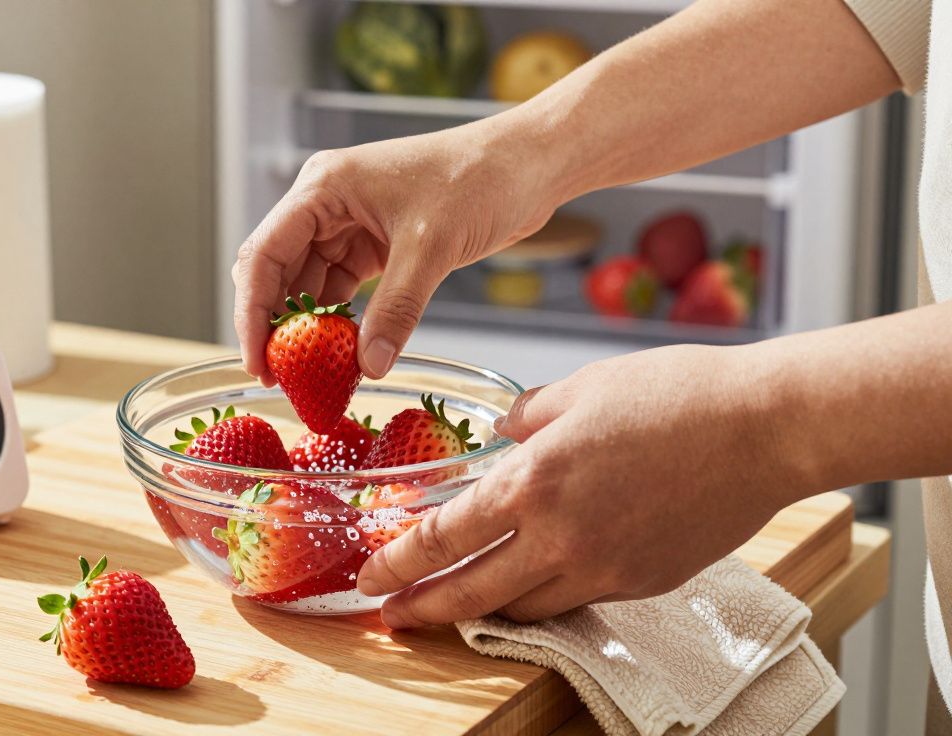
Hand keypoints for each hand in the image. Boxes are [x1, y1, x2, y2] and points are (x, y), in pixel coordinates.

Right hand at [231, 119, 562, 382]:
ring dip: (310, 329)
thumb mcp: (431, 248)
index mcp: (323, 187)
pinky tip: (344, 355)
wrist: (528, 164)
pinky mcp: (376, 244)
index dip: (252, 312)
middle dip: (276, 326)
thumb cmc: (479, 180)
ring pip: (309, 286)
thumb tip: (367, 368)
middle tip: (280, 379)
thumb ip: (395, 310)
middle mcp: (326, 203)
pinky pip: (342, 290)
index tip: (258, 362)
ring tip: (312, 376)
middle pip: (278, 272)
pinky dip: (340, 323)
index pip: (264, 254)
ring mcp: (349, 224)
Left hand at [355, 343, 813, 627]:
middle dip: (422, 609)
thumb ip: (527, 419)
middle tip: (389, 617)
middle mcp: (561, 539)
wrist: (765, 428)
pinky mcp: (642, 583)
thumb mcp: (579, 390)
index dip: (398, 563)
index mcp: (534, 484)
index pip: (443, 539)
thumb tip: (503, 435)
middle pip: (471, 594)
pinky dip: (542, 596)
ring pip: (523, 607)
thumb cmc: (674, 394)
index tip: (370, 575)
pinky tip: (531, 581)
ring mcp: (605, 569)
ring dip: (481, 608)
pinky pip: (575, 600)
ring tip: (453, 602)